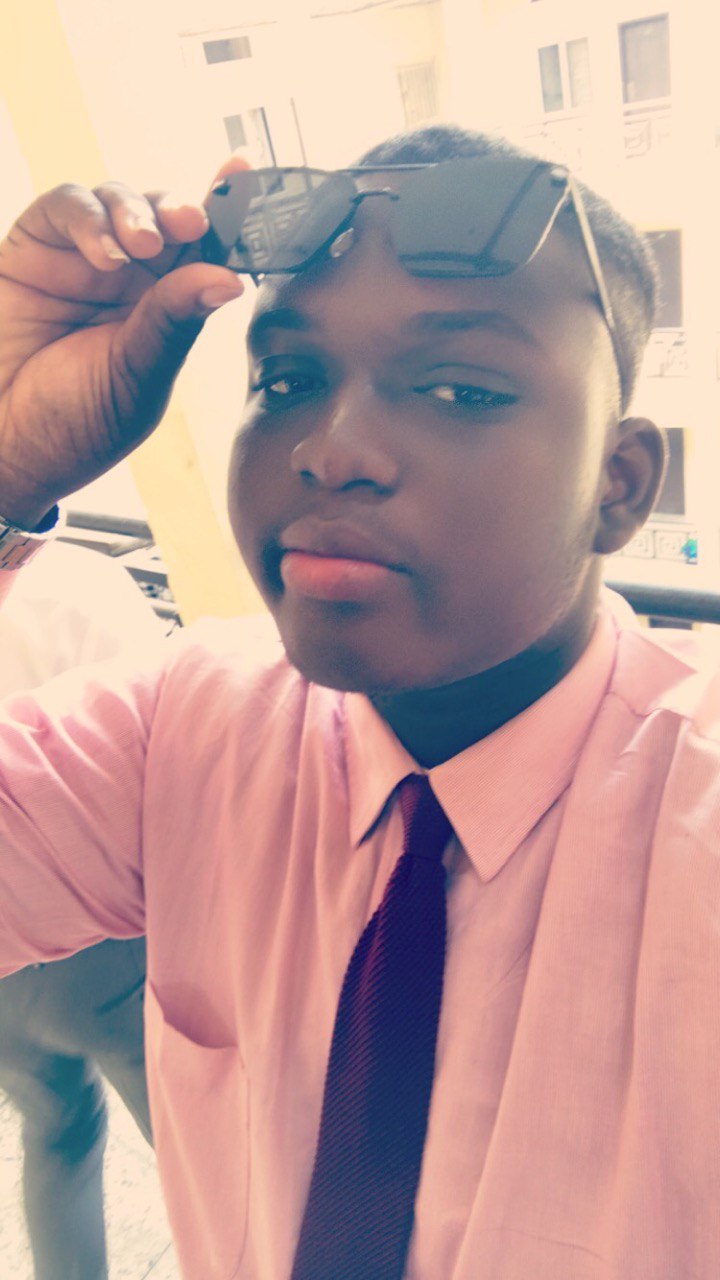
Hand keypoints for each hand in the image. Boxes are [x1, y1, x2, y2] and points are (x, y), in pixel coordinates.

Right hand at [0, 164, 247, 527]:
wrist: (6, 444)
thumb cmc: (75, 425)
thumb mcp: (137, 377)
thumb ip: (175, 322)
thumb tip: (230, 279)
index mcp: (167, 309)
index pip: (205, 253)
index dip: (227, 214)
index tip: (244, 174)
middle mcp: (130, 279)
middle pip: (164, 215)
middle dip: (181, 209)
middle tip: (192, 222)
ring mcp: (82, 258)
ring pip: (118, 201)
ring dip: (136, 211)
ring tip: (142, 245)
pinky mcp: (35, 245)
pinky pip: (67, 206)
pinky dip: (89, 219)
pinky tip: (103, 254)